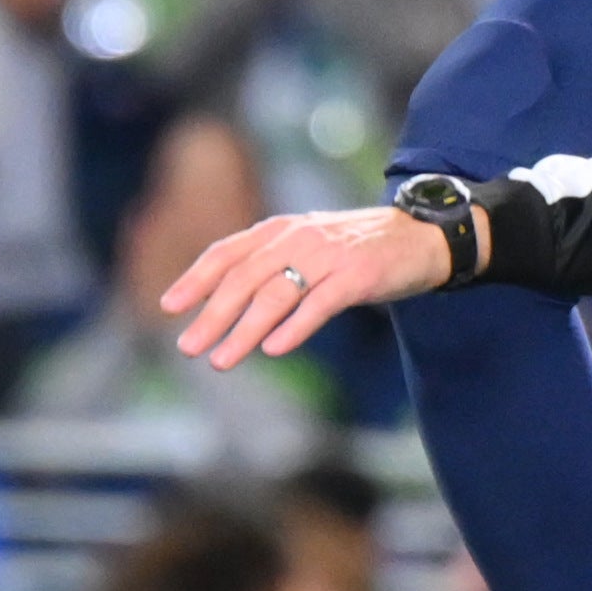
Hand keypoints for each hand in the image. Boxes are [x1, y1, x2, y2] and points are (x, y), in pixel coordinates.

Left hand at [166, 205, 452, 365]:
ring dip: (244, 330)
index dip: (196, 279)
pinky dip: (295, 327)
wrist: (422, 236)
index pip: (228, 252)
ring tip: (222, 360)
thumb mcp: (307, 246)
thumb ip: (269, 266)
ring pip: (276, 294)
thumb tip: (220, 307)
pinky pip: (320, 303)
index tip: (169, 307)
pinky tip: (274, 349)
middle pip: (245, 278)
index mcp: (281, 229)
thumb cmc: (357, 248)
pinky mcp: (358, 274)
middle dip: (213, 315)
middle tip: (188, 347)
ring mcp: (330, 255)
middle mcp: (300, 237)